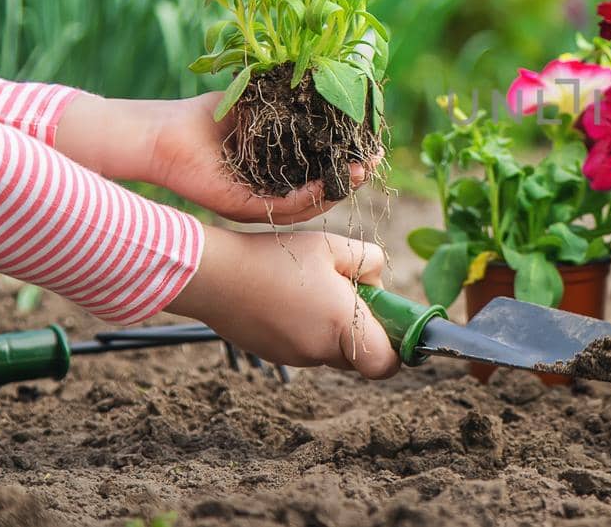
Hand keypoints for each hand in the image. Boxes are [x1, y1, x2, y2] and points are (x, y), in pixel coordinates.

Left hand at [57, 93, 372, 223]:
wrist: (164, 133)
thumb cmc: (208, 114)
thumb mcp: (261, 101)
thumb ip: (294, 100)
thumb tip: (336, 82)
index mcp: (281, 167)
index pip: (325, 167)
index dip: (352, 158)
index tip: (375, 144)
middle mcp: (274, 188)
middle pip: (326, 189)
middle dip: (354, 176)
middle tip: (376, 161)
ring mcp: (261, 201)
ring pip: (311, 204)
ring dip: (339, 189)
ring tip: (360, 172)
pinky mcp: (244, 209)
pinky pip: (284, 208)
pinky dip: (309, 198)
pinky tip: (327, 184)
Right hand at [167, 228, 400, 377]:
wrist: (215, 276)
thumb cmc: (276, 257)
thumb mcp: (333, 246)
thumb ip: (371, 263)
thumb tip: (378, 284)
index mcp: (342, 326)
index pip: (385, 365)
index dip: (396, 349)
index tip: (391, 322)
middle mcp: (320, 351)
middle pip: (360, 356)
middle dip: (363, 330)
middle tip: (349, 293)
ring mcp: (295, 357)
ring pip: (332, 351)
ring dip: (334, 328)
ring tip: (312, 289)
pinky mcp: (275, 354)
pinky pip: (306, 347)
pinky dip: (308, 328)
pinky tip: (290, 298)